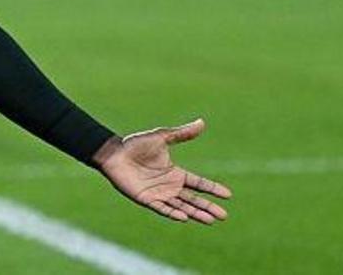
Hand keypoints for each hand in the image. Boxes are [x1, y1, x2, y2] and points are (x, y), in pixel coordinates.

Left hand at [93, 118, 231, 224]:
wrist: (114, 153)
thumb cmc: (135, 145)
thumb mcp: (162, 138)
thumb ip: (181, 133)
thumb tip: (202, 122)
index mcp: (175, 173)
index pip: (198, 183)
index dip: (212, 189)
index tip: (228, 194)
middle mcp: (169, 186)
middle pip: (193, 199)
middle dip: (208, 207)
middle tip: (223, 215)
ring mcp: (159, 194)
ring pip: (181, 207)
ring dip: (195, 213)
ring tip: (210, 220)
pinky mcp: (146, 199)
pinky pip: (162, 208)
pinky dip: (173, 213)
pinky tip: (184, 218)